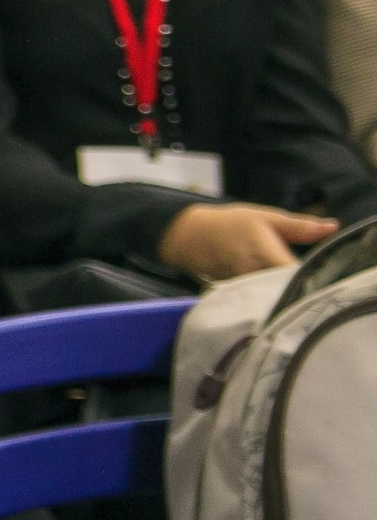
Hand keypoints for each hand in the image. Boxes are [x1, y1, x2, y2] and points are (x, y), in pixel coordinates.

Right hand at [157, 203, 336, 282]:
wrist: (186, 235)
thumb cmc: (229, 223)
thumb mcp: (264, 217)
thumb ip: (299, 226)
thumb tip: (333, 227)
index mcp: (266, 253)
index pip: (296, 275)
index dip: (311, 280)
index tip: (320, 280)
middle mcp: (252, 273)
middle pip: (285, 291)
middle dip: (296, 290)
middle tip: (307, 287)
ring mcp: (239, 287)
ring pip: (270, 298)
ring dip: (280, 296)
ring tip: (287, 292)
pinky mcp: (231, 296)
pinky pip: (254, 302)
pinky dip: (263, 300)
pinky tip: (268, 296)